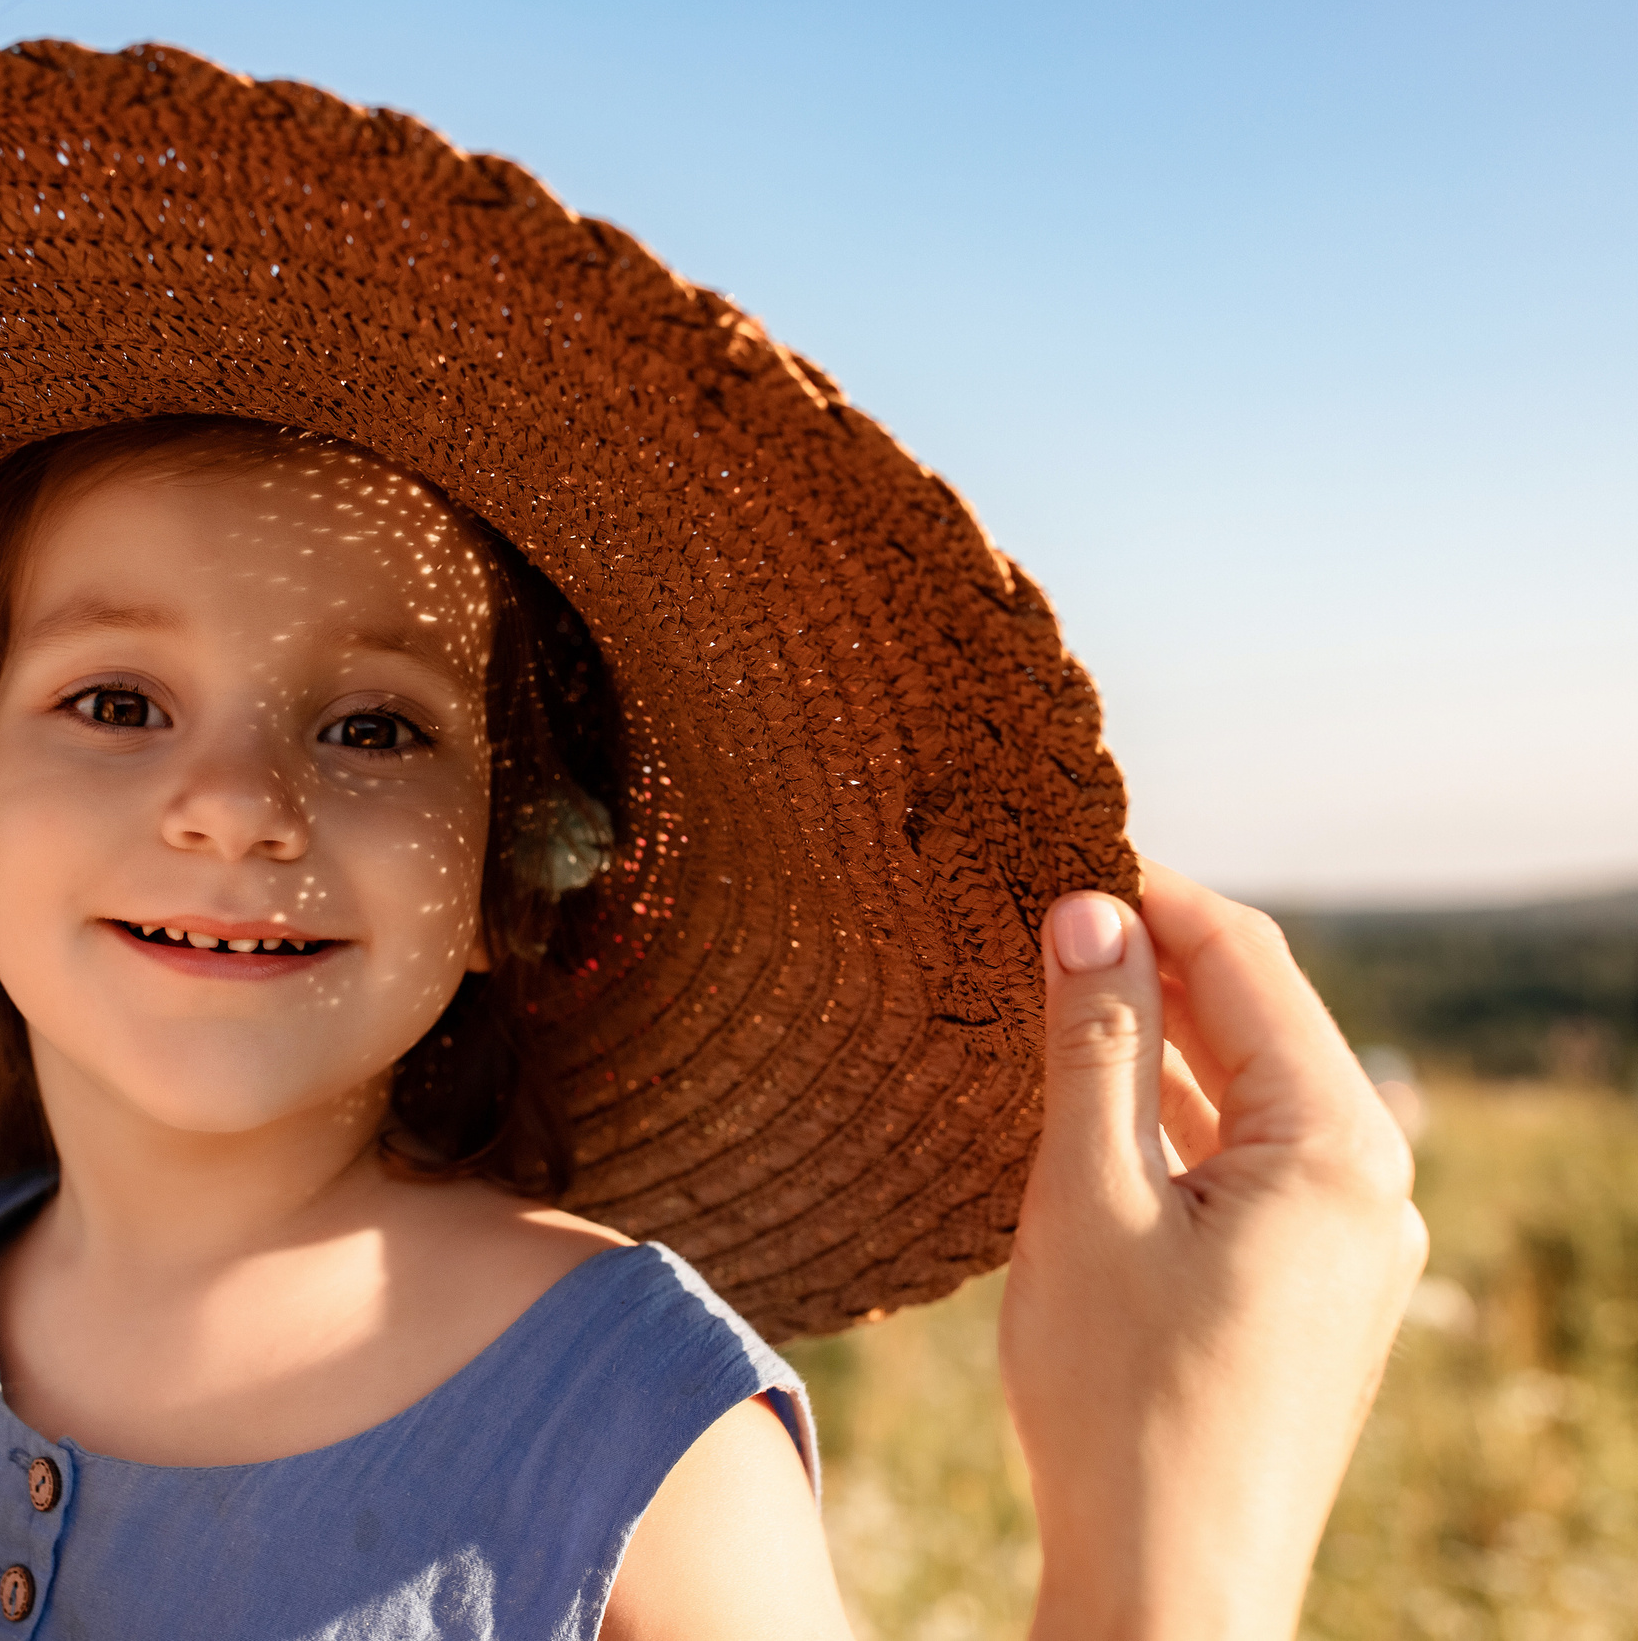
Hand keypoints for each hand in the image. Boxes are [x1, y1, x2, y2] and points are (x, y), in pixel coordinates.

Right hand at [1000, 859, 1426, 1640]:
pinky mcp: (1313, 1293)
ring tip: (1047, 991)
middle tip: (1037, 907)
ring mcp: (1349, 1245)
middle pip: (1256, 1022)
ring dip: (1155, 1042)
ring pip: (1248, 1095)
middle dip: (1152, 959)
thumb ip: (1091, 1045)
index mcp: (1337, 1146)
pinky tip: (1092, 1106)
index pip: (1245, 959)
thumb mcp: (1086, 1199)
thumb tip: (1087, 909)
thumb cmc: (1119, 1402)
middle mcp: (1372, 1185)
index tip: (1057, 844)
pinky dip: (1173, 1122)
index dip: (1151, 890)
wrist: (1172, 1589)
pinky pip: (1247, 1166)